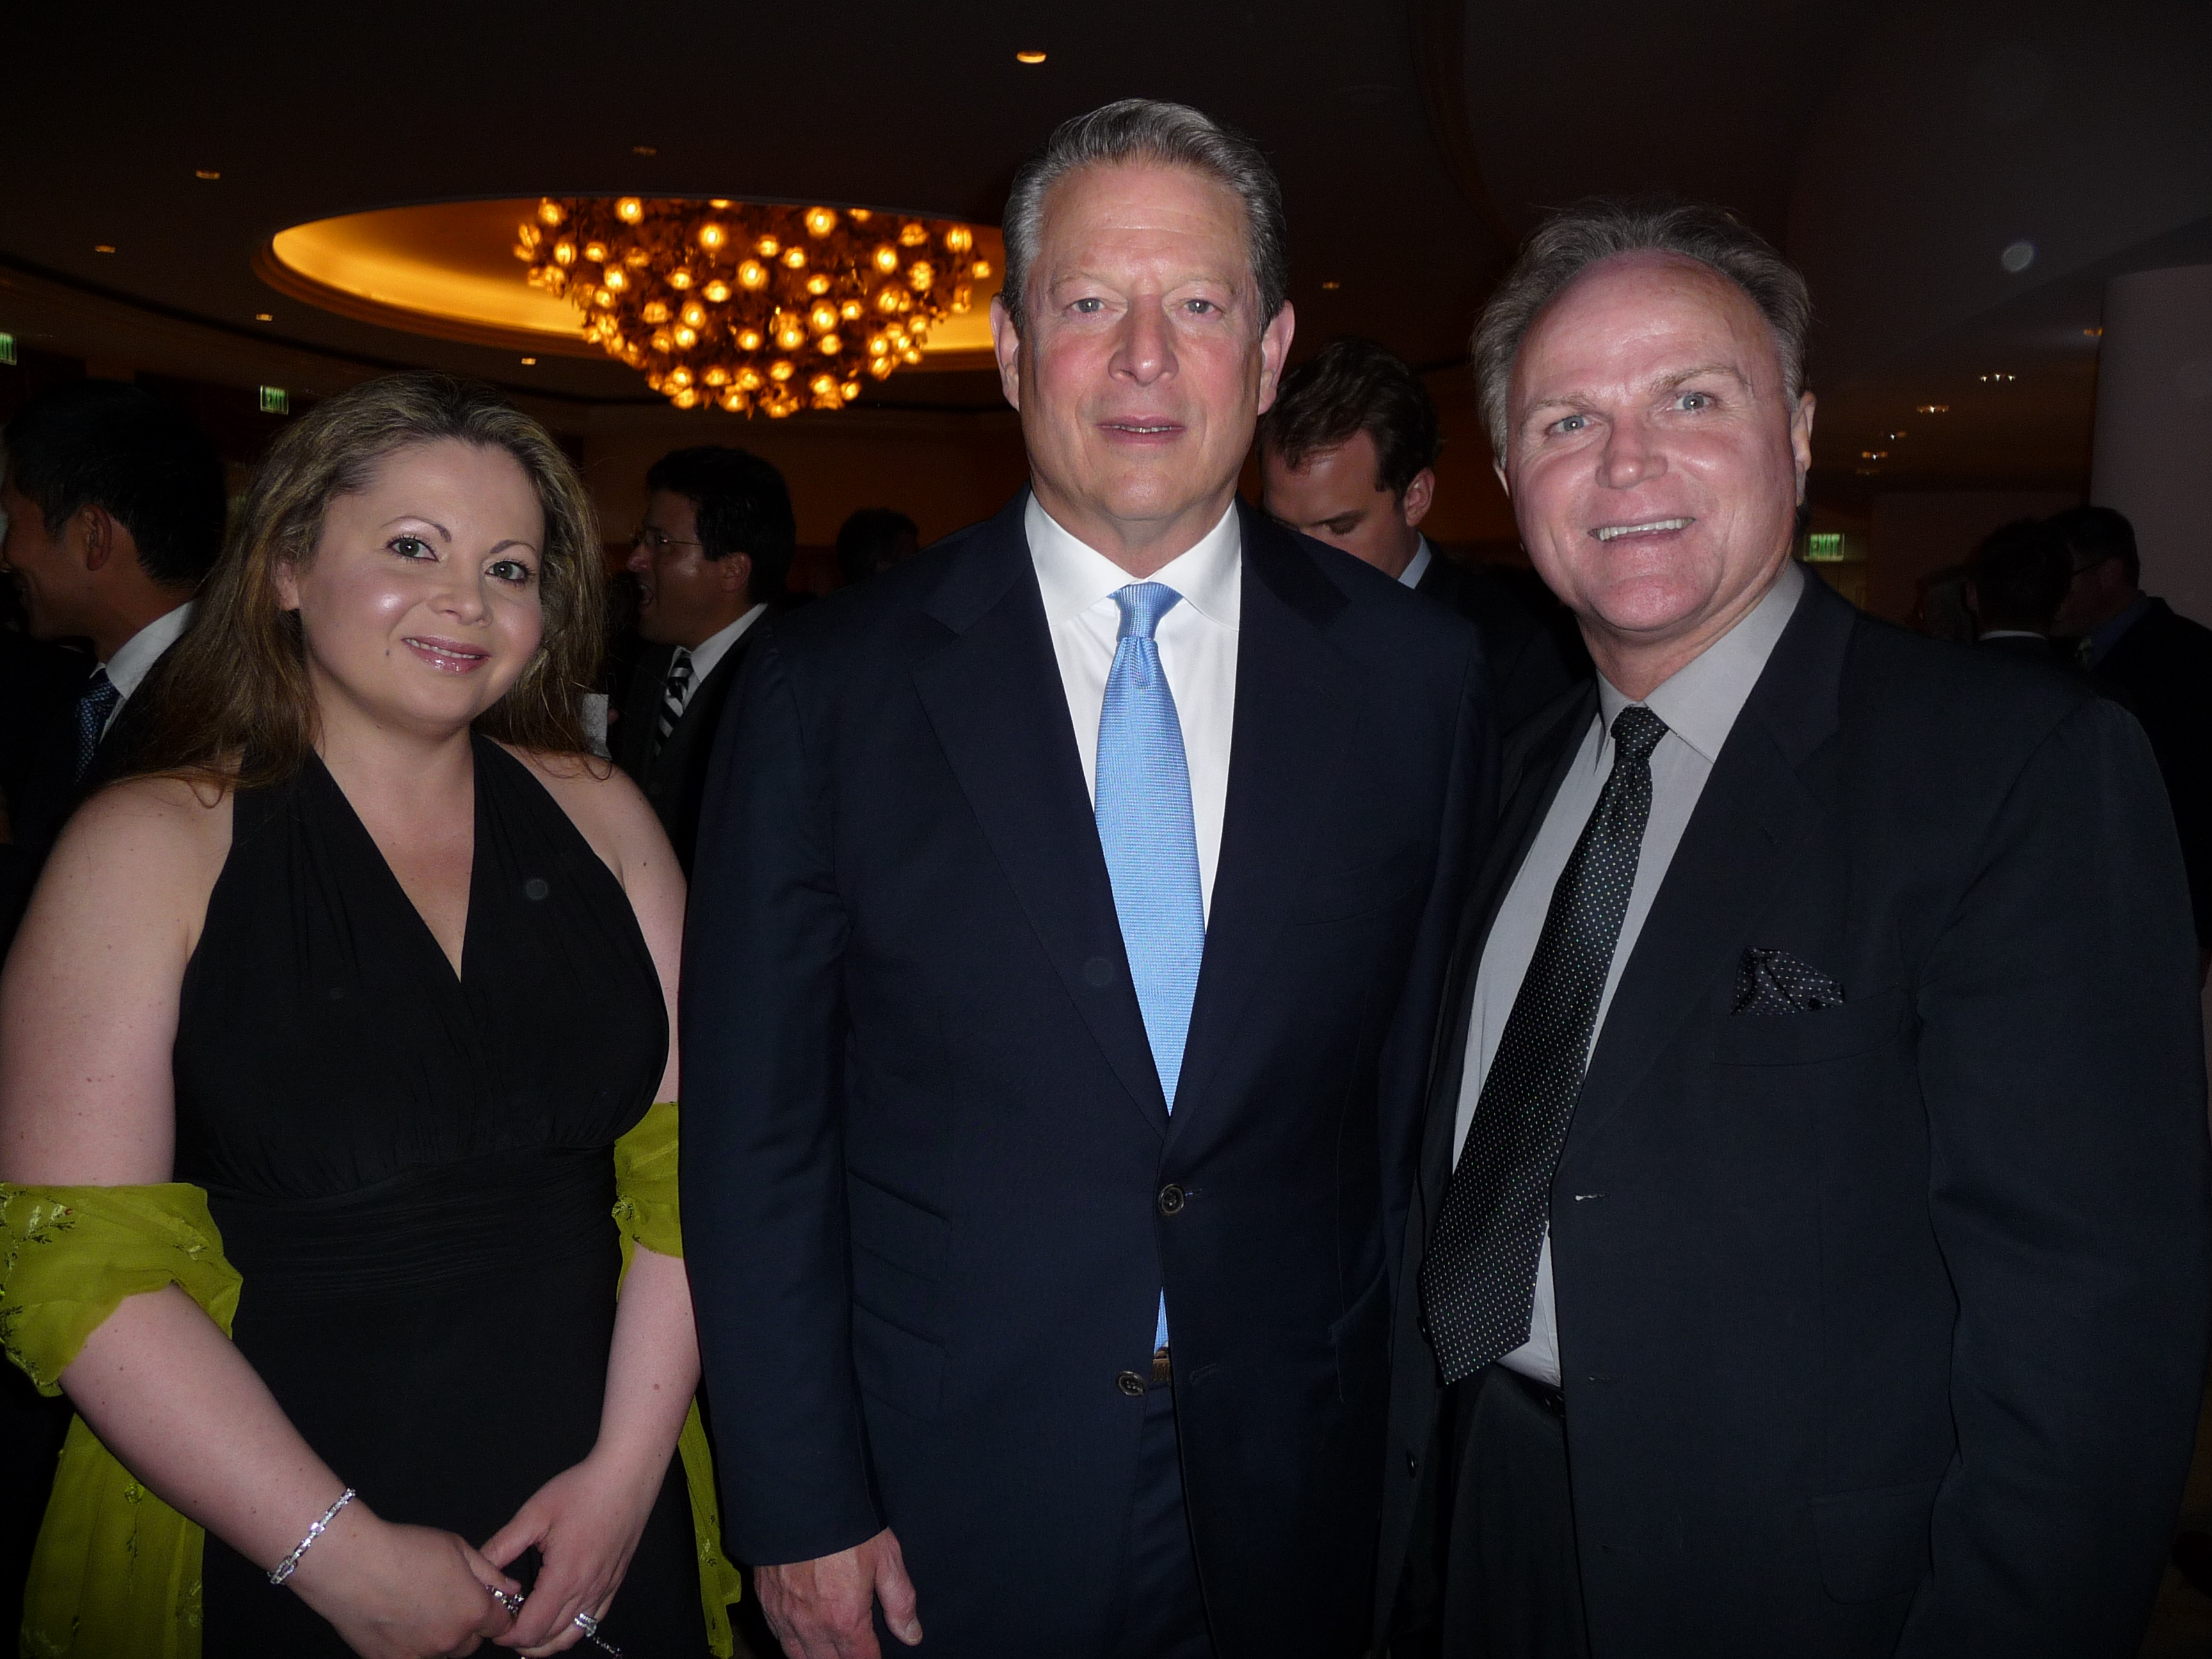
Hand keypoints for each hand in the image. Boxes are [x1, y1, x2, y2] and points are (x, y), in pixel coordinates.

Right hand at [285, 1503, 517, 1658]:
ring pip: (442, 1654)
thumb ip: (489, 1572)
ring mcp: (419, 1656)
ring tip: (418, 1609)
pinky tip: (399, 1623)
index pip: (501, 1624)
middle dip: (467, 1625)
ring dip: (439, 1639)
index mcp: (473, 1611)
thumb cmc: (404, 1549)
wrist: (351, 1565)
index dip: (495, 1611)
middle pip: (471, 1642)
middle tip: (446, 1600)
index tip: (484, 1602)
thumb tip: (511, 1588)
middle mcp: (450, 1640)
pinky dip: (411, 1647)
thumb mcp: (458, 1548)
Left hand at [481, 1451, 665, 1654]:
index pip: (530, 1630)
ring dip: (545, 1642)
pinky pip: (592, 1621)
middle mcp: (586, 1591)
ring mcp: (604, 1590)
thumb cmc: (581, 1490)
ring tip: (525, 1632)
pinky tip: (557, 1621)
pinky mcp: (615, 1583)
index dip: (506, 1635)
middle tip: (503, 1624)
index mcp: (563, 1578)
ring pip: (572, 1636)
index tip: (492, 1622)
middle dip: (521, 1640)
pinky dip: (570, 1631)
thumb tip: (477, 1571)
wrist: (628, 1475)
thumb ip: (502, 1546)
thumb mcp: (534, 1514)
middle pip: (549, 1639)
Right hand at [757, 1528, 920, 1658]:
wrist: (800, 1500)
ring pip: (799, 1656)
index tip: (875, 1655)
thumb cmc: (847, 1526)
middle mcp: (812, 1626)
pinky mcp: (766, 1600)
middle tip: (853, 1650)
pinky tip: (799, 1636)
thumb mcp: (886, 1559)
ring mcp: (784, 1615)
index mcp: (845, 1619)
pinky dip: (791, 1641)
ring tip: (829, 1650)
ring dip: (817, 1656)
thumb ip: (900, 1601)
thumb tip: (911, 1635)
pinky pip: (778, 1636)